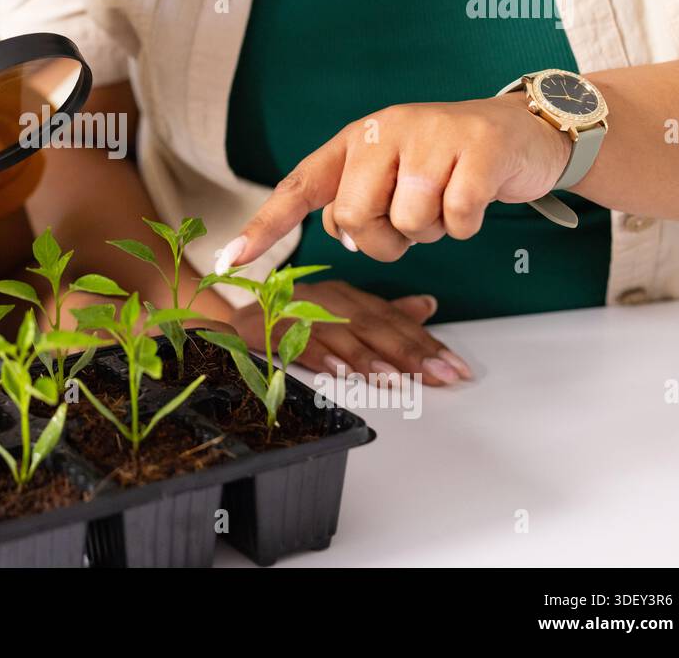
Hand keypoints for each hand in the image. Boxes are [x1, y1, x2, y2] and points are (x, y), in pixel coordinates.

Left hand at [216, 94, 572, 266]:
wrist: (522, 131)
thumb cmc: (445, 164)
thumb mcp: (391, 175)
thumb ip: (357, 201)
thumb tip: (343, 234)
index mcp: (356, 141)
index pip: (299, 186)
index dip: (265, 226)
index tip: (230, 260)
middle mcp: (385, 130)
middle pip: (354, 217)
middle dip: (384, 239)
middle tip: (410, 222)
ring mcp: (431, 135)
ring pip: (407, 222)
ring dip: (430, 232)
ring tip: (445, 201)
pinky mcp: (477, 148)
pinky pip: (455, 219)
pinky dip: (465, 226)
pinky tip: (474, 200)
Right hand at [231, 281, 471, 385]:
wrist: (224, 322)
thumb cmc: (284, 320)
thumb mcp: (338, 313)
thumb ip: (382, 315)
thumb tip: (429, 306)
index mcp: (345, 296)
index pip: (392, 319)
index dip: (425, 342)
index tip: (454, 368)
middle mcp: (324, 297)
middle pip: (373, 324)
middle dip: (409, 352)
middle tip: (439, 376)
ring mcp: (295, 308)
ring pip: (339, 332)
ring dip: (369, 359)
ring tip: (396, 382)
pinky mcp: (266, 324)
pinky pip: (296, 340)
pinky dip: (320, 356)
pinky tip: (341, 374)